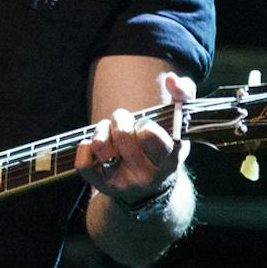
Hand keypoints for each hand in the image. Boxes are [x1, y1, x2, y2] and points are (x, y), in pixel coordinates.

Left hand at [75, 72, 193, 207]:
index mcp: (168, 159)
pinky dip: (85, 147)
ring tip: (108, 130)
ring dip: (101, 130)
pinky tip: (96, 146)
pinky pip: (83, 163)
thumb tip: (171, 79)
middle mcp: (145, 176)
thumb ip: (183, 95)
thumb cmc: (163, 147)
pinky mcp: (100, 185)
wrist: (149, 188)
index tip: (145, 125)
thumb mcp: (179, 125)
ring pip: (100, 146)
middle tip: (123, 120)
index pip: (150, 134)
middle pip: (122, 135)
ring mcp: (122, 182)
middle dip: (120, 119)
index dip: (144, 124)